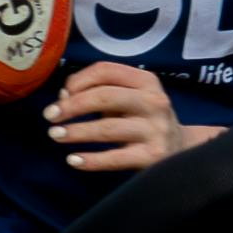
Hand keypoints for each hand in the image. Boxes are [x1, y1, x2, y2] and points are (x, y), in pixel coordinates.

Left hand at [45, 60, 196, 174]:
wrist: (182, 150)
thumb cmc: (144, 120)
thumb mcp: (130, 98)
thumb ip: (100, 92)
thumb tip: (64, 98)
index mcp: (146, 81)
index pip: (106, 71)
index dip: (78, 81)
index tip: (61, 95)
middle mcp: (154, 102)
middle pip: (104, 97)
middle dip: (72, 106)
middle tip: (50, 116)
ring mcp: (155, 130)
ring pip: (107, 128)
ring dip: (76, 132)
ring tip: (55, 135)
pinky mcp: (152, 156)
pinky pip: (115, 158)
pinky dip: (91, 160)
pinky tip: (73, 160)